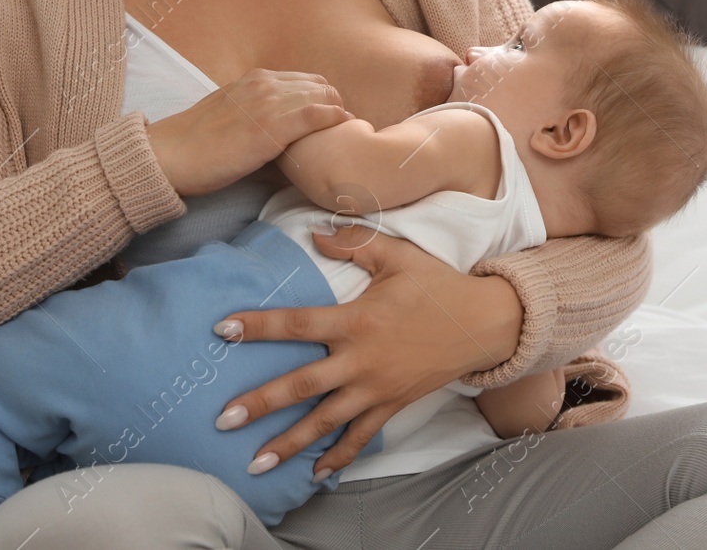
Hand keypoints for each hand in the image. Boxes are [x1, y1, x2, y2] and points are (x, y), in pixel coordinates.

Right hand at [145, 70, 353, 195]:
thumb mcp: (231, 113)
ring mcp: (269, 103)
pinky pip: (318, 116)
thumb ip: (257, 112)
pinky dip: (335, 122)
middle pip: (321, 87)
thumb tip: (280, 130)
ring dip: (339, 115)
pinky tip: (340, 133)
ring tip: (346, 135)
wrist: (171, 154)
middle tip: (343, 130)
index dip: (324, 99)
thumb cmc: (197, 143)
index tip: (330, 119)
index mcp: (256, 79)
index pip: (307, 80)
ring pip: (324, 98)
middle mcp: (265, 84)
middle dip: (336, 106)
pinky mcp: (271, 128)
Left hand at [208, 223, 524, 479]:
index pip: (297, 323)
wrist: (484, 324)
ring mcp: (376, 389)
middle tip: (223, 419)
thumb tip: (313, 232)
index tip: (222, 330)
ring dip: (288, 443)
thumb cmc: (438, 287)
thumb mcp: (398, 256)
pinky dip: (338, 458)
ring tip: (256, 463)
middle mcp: (361, 360)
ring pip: (325, 422)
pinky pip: (361, 437)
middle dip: (260, 403)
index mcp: (357, 321)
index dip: (259, 326)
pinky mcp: (392, 405)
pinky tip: (316, 475)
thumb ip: (354, 243)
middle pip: (302, 385)